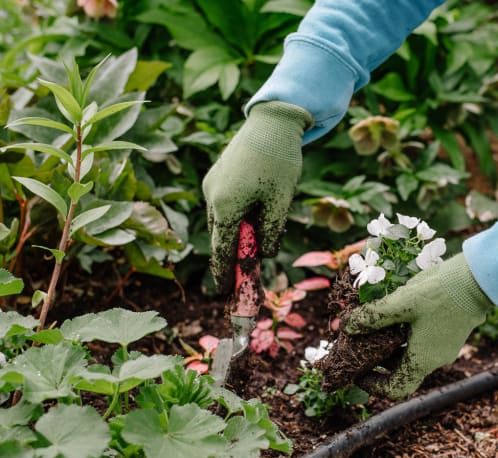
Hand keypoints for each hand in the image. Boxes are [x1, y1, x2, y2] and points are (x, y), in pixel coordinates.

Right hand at [203, 101, 311, 293]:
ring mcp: (212, 183)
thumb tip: (264, 253)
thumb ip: (271, 232)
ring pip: (223, 220)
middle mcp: (212, 195)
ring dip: (239, 232)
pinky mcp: (218, 174)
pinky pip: (224, 203)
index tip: (226, 291)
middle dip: (235, 253)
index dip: (226, 273)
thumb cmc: (280, 162)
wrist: (273, 121)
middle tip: (248, 269)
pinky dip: (237, 215)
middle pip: (221, 236)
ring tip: (261, 233)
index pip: (222, 250)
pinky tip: (257, 210)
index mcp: (225, 206)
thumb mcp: (280, 202)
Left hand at [344, 253, 491, 398]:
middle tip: (359, 345)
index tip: (358, 371)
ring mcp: (444, 346)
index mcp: (422, 360)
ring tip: (372, 328)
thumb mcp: (401, 303)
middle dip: (378, 362)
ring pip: (411, 355)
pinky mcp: (449, 332)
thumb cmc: (440, 293)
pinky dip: (404, 336)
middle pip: (401, 371)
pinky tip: (395, 316)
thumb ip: (372, 316)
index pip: (395, 389)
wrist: (478, 279)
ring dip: (390, 347)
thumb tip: (346, 326)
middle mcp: (435, 359)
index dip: (373, 385)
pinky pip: (422, 343)